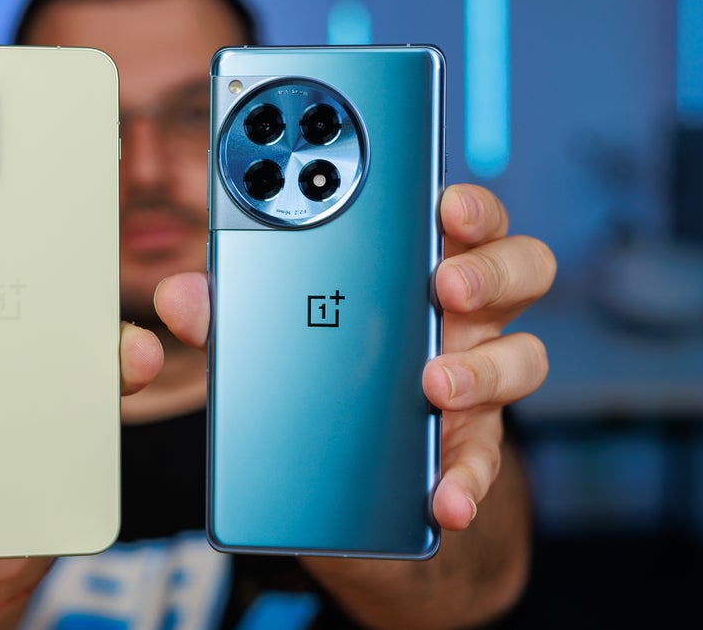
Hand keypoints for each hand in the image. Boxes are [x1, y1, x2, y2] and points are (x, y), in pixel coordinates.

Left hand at [154, 183, 555, 530]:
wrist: (344, 468)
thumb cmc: (318, 366)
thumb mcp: (271, 335)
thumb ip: (230, 313)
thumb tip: (178, 297)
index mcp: (420, 265)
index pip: (465, 216)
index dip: (466, 203)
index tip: (442, 204)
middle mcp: (464, 314)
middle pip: (521, 269)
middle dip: (488, 270)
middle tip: (444, 284)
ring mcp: (476, 377)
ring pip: (524, 357)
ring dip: (486, 368)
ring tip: (435, 385)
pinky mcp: (468, 445)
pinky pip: (486, 460)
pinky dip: (468, 479)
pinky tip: (445, 499)